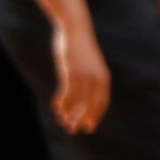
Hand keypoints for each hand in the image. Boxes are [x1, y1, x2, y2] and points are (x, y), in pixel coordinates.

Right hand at [49, 17, 110, 134]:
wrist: (75, 29)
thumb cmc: (80, 47)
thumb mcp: (86, 65)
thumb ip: (86, 79)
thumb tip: (80, 93)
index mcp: (104, 78)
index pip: (102, 103)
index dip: (95, 116)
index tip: (88, 127)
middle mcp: (97, 79)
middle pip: (90, 105)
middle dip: (82, 119)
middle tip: (74, 130)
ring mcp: (84, 75)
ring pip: (78, 101)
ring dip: (69, 113)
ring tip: (62, 121)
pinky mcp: (71, 72)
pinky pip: (67, 92)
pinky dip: (62, 101)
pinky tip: (56, 107)